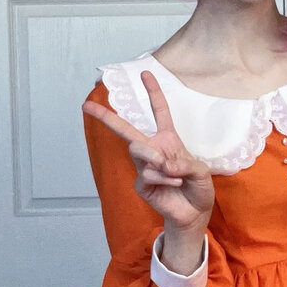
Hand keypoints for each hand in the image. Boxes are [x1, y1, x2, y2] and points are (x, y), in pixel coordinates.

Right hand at [83, 70, 214, 232]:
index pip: (159, 111)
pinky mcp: (141, 184)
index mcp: (168, 139)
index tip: (145, 73)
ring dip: (157, 160)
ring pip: (139, 150)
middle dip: (106, 117)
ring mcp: (144, 166)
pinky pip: (148, 173)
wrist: (194, 213)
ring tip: (173, 173)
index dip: (153, 92)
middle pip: (126, 129)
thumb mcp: (200, 171)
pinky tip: (173, 185)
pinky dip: (164, 178)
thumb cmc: (198, 188)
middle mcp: (153, 149)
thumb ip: (184, 163)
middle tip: (86, 106)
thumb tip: (160, 162)